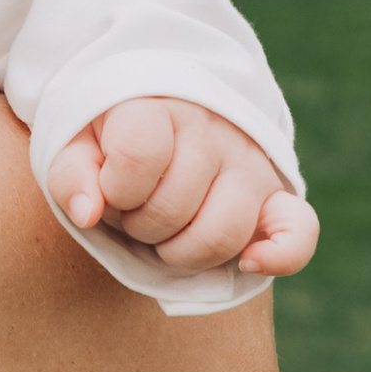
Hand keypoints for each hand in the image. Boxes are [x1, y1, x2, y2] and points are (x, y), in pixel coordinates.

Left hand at [44, 97, 317, 276]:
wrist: (163, 111)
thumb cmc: (110, 139)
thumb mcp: (75, 143)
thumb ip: (71, 175)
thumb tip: (86, 214)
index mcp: (158, 108)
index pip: (139, 157)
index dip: (115, 189)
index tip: (110, 187)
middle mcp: (212, 132)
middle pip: (174, 208)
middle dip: (140, 226)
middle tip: (133, 211)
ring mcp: (249, 163)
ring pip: (222, 233)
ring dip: (182, 250)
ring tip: (166, 231)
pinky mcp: (276, 194)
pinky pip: (298, 230)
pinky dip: (279, 255)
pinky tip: (249, 263)